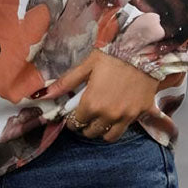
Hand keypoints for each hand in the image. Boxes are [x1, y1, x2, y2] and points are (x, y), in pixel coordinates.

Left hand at [31, 48, 160, 141]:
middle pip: (91, 132)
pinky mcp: (139, 114)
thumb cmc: (112, 56)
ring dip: (101, 131)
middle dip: (85, 126)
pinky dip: (118, 126)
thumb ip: (66, 83)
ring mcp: (125, 117)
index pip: (76, 122)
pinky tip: (117, 114)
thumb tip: (44, 94)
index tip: (73, 114)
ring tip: (100, 119)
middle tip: (85, 116)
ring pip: (109, 136)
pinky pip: (125, 128)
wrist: (143, 51)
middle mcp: (107, 115)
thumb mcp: (87, 65)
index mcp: (91, 104)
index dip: (72, 119)